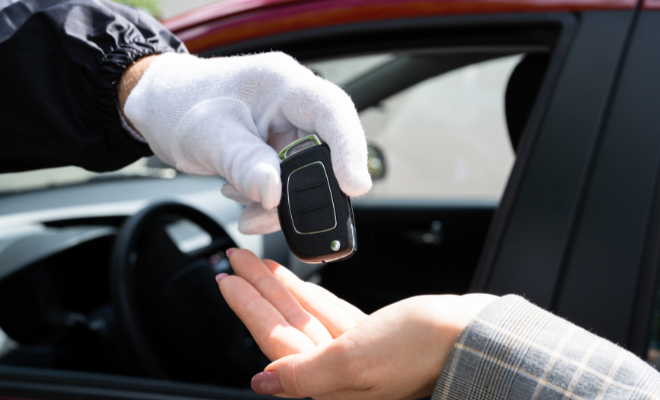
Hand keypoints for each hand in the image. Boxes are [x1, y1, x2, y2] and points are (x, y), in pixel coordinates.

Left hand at [119, 52, 371, 233]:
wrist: (159, 108)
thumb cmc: (179, 105)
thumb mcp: (208, 136)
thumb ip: (244, 164)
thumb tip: (276, 195)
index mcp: (282, 84)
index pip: (332, 111)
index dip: (349, 148)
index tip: (353, 186)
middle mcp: (293, 105)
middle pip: (326, 150)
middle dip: (307, 189)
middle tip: (279, 213)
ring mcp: (287, 129)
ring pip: (308, 175)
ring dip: (282, 201)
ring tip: (246, 207)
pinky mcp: (278, 150)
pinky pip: (289, 182)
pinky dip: (269, 201)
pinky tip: (243, 199)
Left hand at [216, 249, 496, 399]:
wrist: (473, 336)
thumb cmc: (422, 350)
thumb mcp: (354, 362)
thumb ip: (303, 374)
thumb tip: (261, 384)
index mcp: (330, 384)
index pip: (274, 341)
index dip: (247, 309)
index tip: (226, 281)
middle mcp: (338, 372)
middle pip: (284, 324)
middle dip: (257, 292)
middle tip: (232, 261)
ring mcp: (355, 353)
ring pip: (305, 314)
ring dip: (279, 288)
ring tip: (256, 263)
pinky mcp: (372, 336)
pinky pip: (329, 312)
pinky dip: (310, 295)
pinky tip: (294, 285)